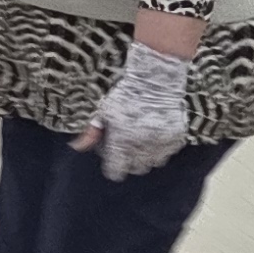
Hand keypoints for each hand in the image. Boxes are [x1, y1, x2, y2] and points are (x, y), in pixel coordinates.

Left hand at [74, 42, 193, 180]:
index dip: (113, 166)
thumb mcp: (103, 112)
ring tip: (142, 140)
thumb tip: (77, 147)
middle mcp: (142, 148)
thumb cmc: (126, 95)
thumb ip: (91, 133)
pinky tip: (155, 134)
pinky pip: (168, 152)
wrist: (156, 81)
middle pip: (136, 169)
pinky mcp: (176, 139)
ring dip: (147, 156)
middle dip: (130, 160)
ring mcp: (161, 144)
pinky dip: (162, 147)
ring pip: (153, 163)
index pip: (115, 171)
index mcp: (122, 143)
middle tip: (128, 145)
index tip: (114, 157)